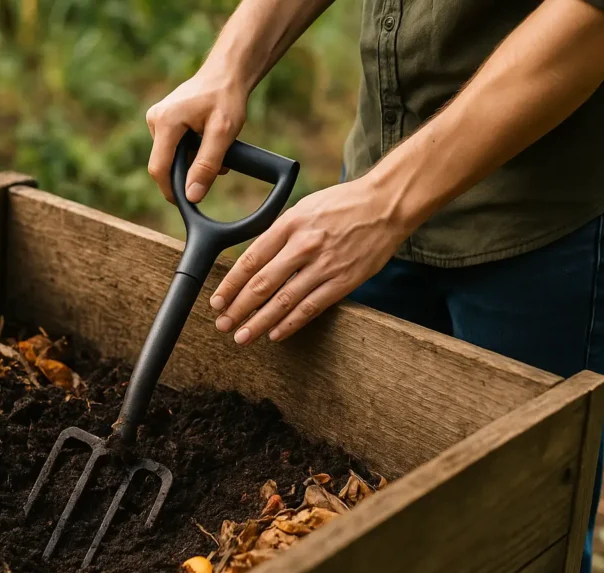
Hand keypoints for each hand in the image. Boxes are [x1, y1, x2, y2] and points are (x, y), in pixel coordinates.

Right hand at [146, 71, 248, 203]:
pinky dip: (190, 152)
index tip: (190, 203)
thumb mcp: (223, 134)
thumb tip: (192, 196)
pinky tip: (208, 143)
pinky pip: (172, 148)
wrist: (227, 73)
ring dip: (192, 163)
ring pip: (170, 157)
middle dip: (187, 174)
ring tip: (218, 151)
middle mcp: (155, 120)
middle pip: (164, 164)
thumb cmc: (226, 98)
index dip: (172, 191)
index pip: (159, 169)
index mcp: (165, 122)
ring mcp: (157, 120)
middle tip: (217, 169)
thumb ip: (206, 166)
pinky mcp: (162, 121)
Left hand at [209, 178, 414, 343]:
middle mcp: (304, 246)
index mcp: (289, 224)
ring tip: (242, 337)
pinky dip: (290, 323)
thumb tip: (254, 262)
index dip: (230, 284)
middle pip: (262, 284)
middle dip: (238, 308)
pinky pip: (311, 308)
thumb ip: (279, 234)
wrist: (386, 205)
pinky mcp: (343, 282)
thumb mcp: (303, 208)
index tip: (217, 301)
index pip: (251, 260)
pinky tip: (275, 334)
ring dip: (259, 323)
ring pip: (284, 301)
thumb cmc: (343, 205)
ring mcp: (324, 266)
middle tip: (223, 325)